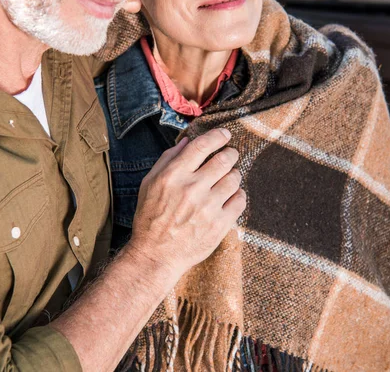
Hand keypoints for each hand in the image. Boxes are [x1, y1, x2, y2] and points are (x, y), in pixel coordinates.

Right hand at [127, 128, 245, 279]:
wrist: (156, 255)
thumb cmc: (151, 218)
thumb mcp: (149, 184)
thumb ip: (167, 160)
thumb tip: (187, 142)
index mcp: (173, 176)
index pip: (202, 146)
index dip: (218, 136)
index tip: (225, 135)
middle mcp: (192, 189)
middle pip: (224, 159)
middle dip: (231, 153)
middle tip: (231, 155)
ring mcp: (208, 207)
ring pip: (234, 179)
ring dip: (234, 175)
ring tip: (228, 178)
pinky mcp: (219, 224)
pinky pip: (240, 200)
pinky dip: (238, 195)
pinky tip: (230, 197)